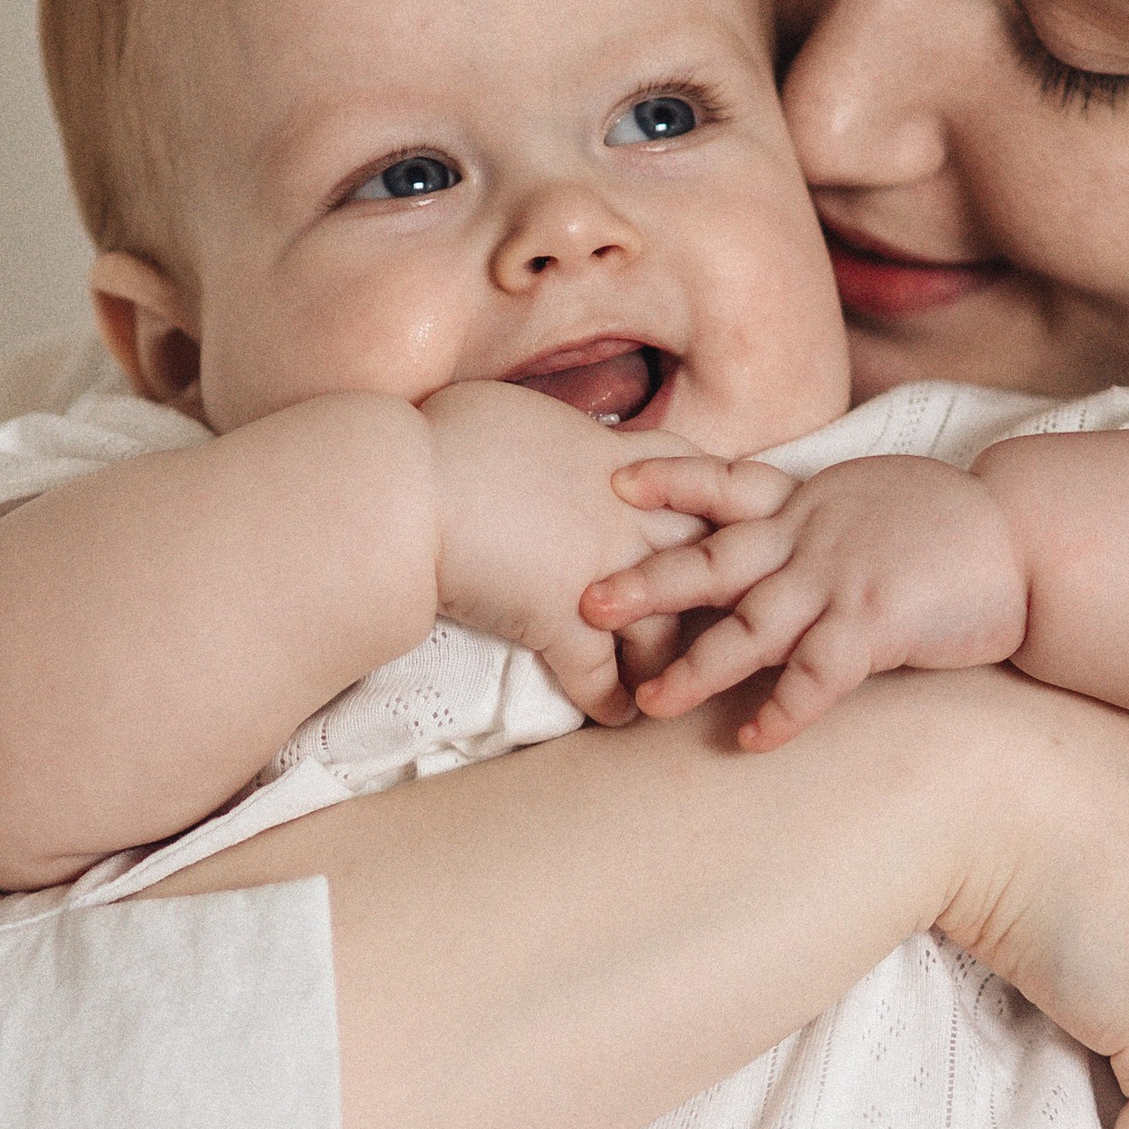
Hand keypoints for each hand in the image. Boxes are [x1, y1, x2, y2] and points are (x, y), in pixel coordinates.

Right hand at [421, 381, 703, 721]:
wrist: (406, 490)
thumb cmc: (446, 438)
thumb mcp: (516, 410)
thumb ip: (549, 433)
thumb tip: (539, 436)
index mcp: (616, 461)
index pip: (694, 477)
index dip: (709, 500)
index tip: (716, 521)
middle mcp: (625, 518)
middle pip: (703, 557)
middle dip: (717, 587)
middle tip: (722, 611)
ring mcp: (601, 576)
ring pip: (665, 628)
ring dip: (669, 660)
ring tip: (667, 679)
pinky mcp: (563, 626)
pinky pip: (601, 677)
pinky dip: (610, 704)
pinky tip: (614, 717)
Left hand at [585, 453, 1029, 747]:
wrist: (1027, 538)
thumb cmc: (955, 524)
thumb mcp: (875, 497)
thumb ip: (821, 515)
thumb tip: (784, 531)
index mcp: (810, 503)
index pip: (726, 483)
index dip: (670, 481)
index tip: (614, 478)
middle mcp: (812, 539)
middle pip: (712, 560)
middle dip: (646, 582)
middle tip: (585, 603)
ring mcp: (839, 581)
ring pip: (749, 628)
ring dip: (695, 667)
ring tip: (647, 701)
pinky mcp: (875, 626)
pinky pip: (816, 677)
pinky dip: (781, 712)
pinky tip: (751, 741)